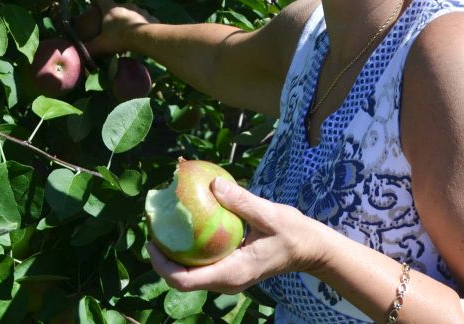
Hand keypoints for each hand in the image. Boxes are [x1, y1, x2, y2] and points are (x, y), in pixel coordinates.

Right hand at [84, 0, 156, 56]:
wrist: (145, 38)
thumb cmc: (119, 38)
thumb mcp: (101, 44)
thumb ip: (89, 47)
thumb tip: (81, 52)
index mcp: (111, 8)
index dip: (97, 0)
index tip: (95, 8)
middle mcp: (126, 5)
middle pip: (117, 6)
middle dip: (114, 14)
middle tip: (111, 25)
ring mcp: (140, 10)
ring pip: (132, 12)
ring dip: (129, 19)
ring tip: (127, 31)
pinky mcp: (150, 17)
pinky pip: (144, 19)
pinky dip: (141, 24)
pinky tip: (140, 34)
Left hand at [149, 178, 325, 294]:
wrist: (311, 250)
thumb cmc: (294, 233)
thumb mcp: (269, 214)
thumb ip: (241, 201)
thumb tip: (213, 183)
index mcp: (232, 273)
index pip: (185, 280)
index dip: (162, 264)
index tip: (152, 241)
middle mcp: (227, 281)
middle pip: (182, 280)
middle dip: (162, 258)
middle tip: (153, 229)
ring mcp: (229, 278)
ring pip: (190, 275)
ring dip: (174, 255)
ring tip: (165, 228)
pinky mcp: (232, 270)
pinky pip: (202, 266)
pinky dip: (191, 251)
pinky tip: (188, 229)